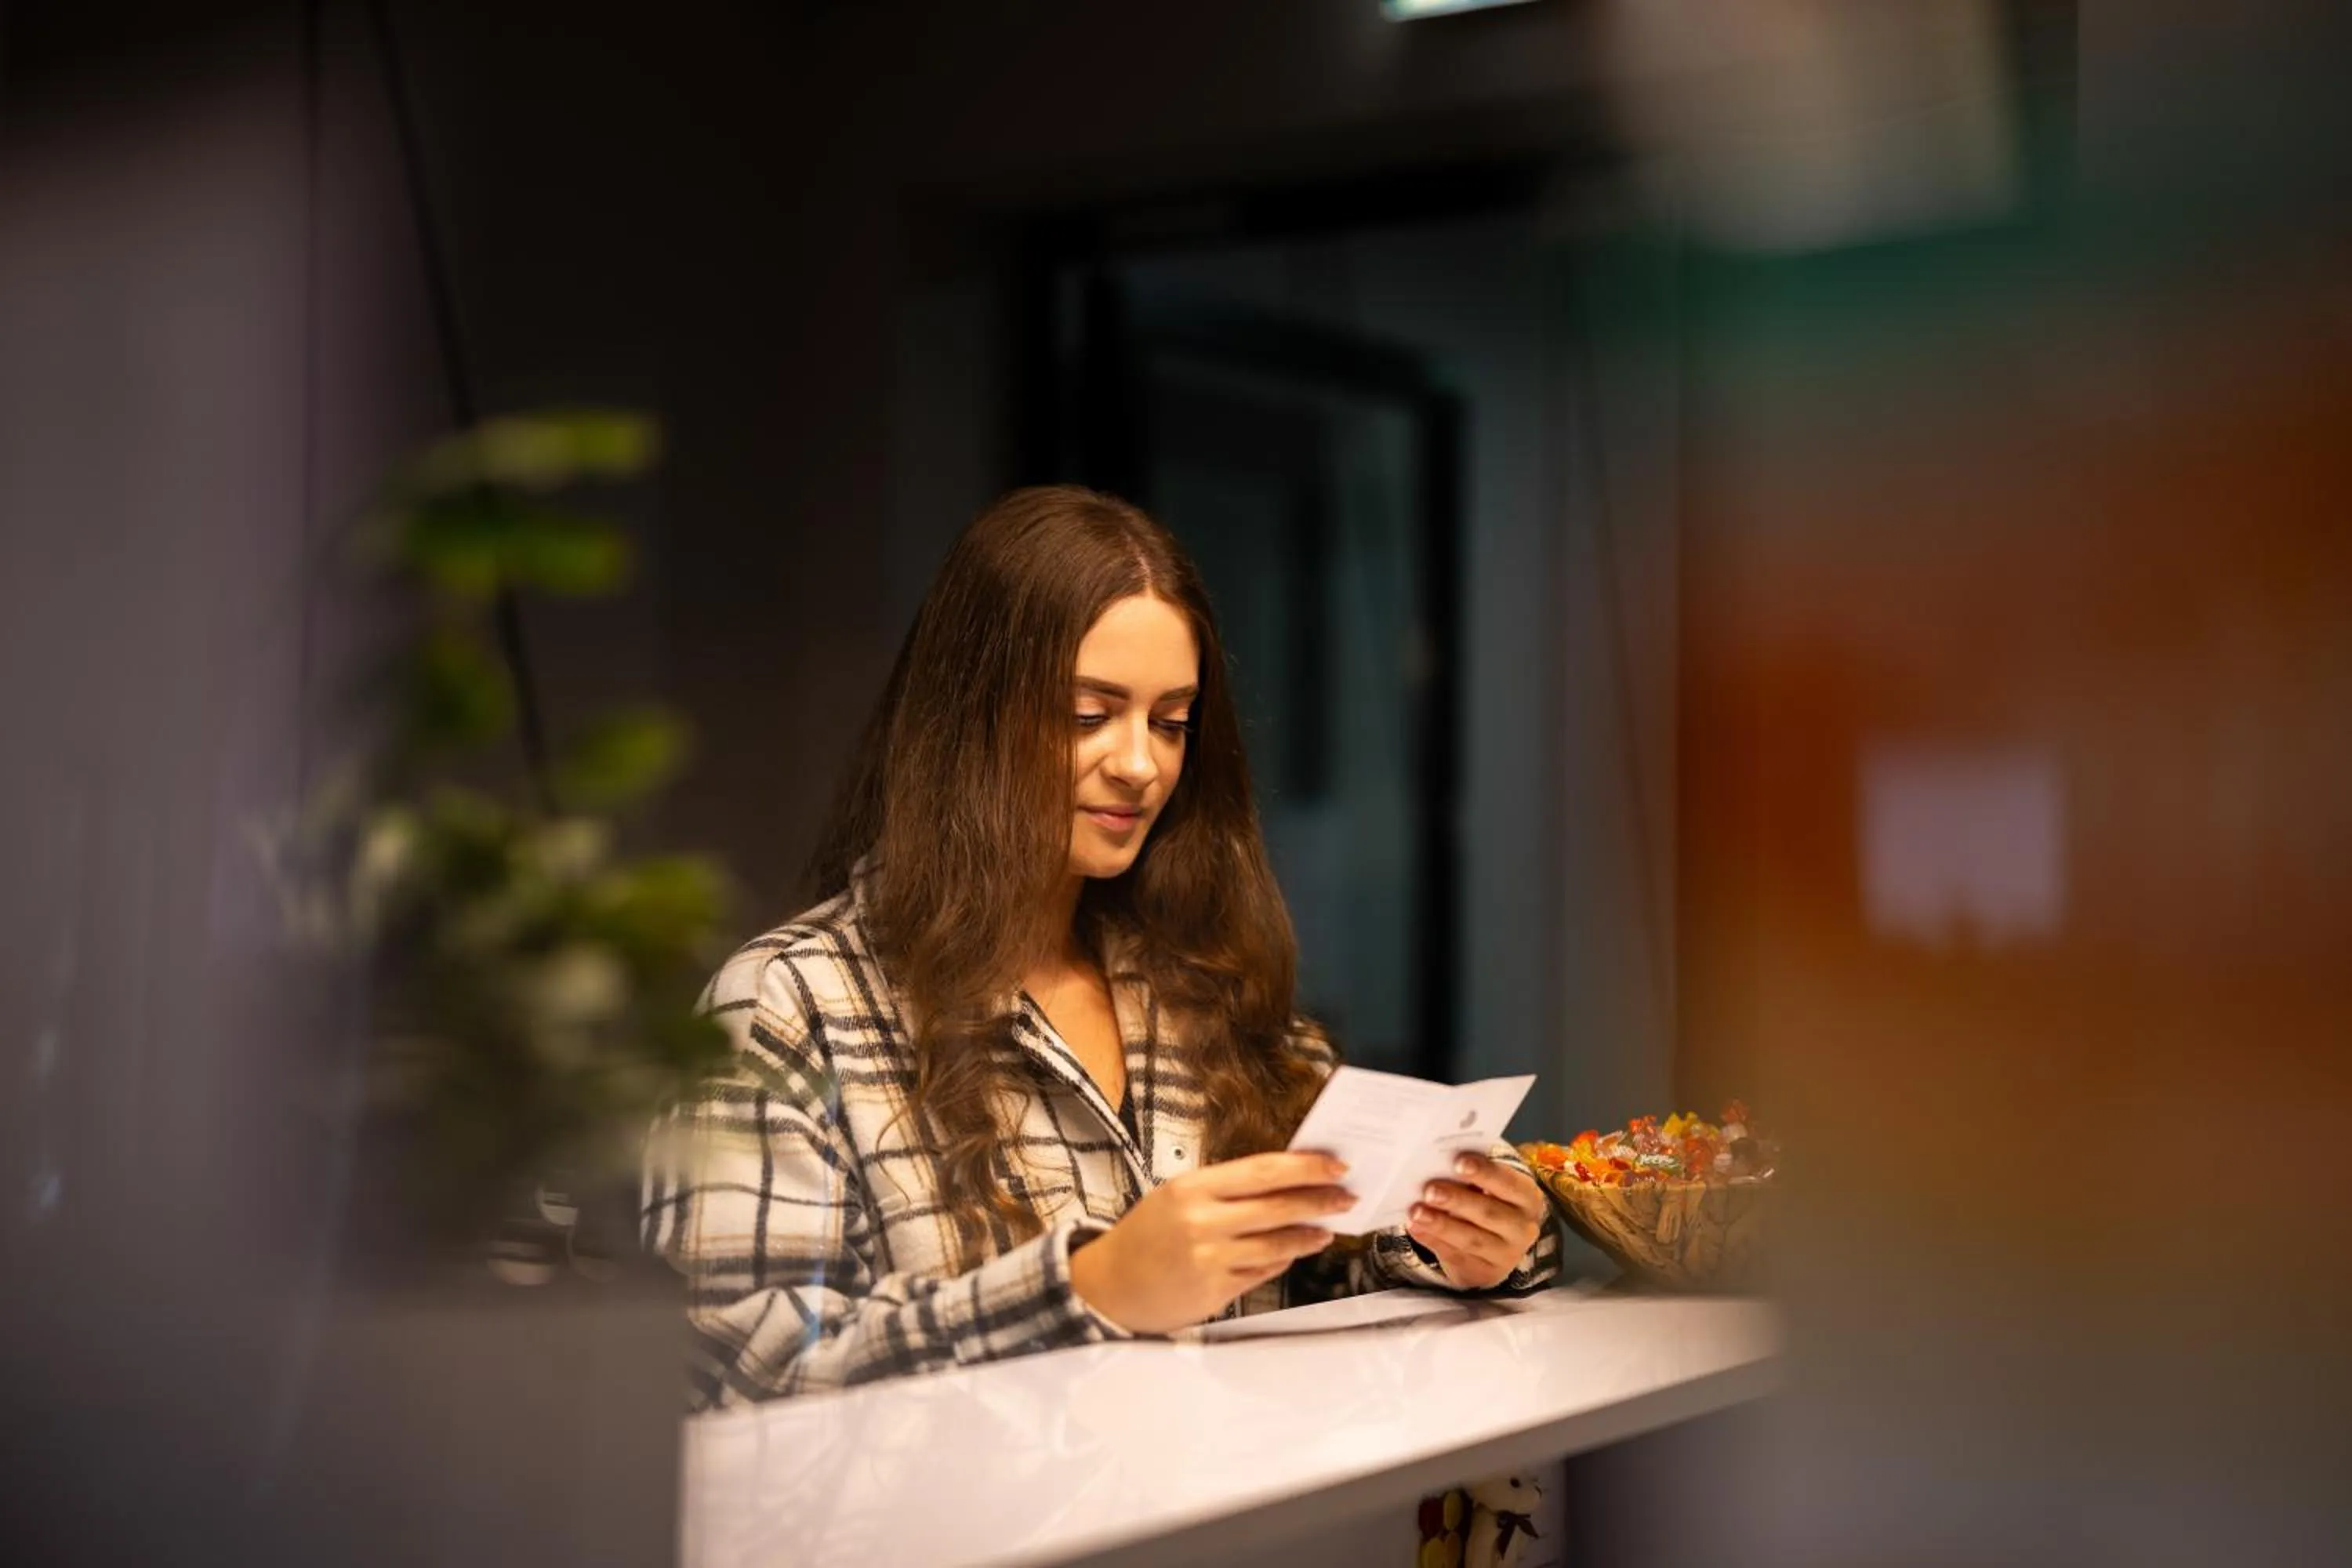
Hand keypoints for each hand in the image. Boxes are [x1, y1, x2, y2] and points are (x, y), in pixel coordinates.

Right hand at [1069, 1151, 1352, 1333]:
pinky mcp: (1215, 1292)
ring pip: (1277, 1243)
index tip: (1335, 1165)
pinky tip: (1295, 1250)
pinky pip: (1262, 1271)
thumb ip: (1226, 1189)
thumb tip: (1284, 1180)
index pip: (1262, 1171)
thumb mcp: (1177, 1196)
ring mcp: (1209, 1260)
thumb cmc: (1146, 1235)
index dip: (1305, 1167)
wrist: (1108, 1285)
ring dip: (1309, 1234)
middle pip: (1278, 1206)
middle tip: (1347, 1196)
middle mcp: (1201, 1222)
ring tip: (1328, 1227)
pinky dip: (1283, 1258)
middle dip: (1320, 1200)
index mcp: (1192, 1188)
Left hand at [1407, 1152, 1547, 1289]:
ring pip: (1471, 1239)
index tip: (1459, 1162)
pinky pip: (1456, 1257)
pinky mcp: (1485, 1274)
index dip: (1485, 1172)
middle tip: (1429, 1190)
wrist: (1498, 1244)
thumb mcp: (1490, 1187)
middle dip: (1457, 1200)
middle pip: (1489, 1213)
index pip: (1508, 1183)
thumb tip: (1437, 1165)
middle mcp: (1522, 1228)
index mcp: (1527, 1198)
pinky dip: (1432, 1241)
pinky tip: (1415, 1227)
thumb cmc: (1489, 1201)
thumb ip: (1471, 1176)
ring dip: (1440, 1225)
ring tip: (1415, 1211)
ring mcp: (1506, 1255)